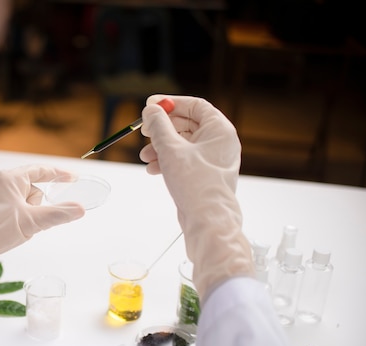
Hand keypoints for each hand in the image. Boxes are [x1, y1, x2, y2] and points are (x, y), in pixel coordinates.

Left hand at [0, 165, 84, 307]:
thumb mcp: (33, 222)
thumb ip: (59, 214)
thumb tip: (79, 209)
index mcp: (10, 178)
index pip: (40, 170)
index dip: (59, 175)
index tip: (72, 178)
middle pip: (30, 189)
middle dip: (35, 206)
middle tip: (28, 221)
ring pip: (19, 201)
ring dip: (23, 214)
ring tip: (13, 229)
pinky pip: (6, 208)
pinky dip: (12, 218)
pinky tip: (5, 231)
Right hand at [140, 95, 253, 300]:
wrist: (208, 223)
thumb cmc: (196, 185)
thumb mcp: (171, 149)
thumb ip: (158, 126)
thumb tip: (150, 111)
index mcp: (220, 130)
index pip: (195, 105)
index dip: (171, 103)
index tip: (150, 105)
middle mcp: (220, 143)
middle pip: (186, 124)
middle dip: (162, 129)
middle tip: (145, 132)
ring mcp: (213, 160)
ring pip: (182, 144)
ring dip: (161, 147)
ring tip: (145, 156)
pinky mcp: (204, 176)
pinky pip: (183, 161)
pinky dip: (167, 161)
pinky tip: (153, 169)